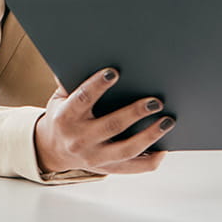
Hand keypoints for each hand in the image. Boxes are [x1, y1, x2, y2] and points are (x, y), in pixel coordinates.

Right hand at [33, 69, 172, 176]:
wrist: (53, 150)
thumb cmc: (63, 116)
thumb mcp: (60, 97)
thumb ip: (72, 79)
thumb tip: (86, 53)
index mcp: (66, 118)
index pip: (82, 99)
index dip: (97, 85)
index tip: (115, 71)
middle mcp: (80, 140)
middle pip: (112, 125)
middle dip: (136, 112)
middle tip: (156, 100)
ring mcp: (96, 157)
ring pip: (127, 149)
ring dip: (150, 135)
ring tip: (168, 120)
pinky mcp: (109, 168)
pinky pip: (135, 168)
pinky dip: (152, 158)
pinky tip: (165, 146)